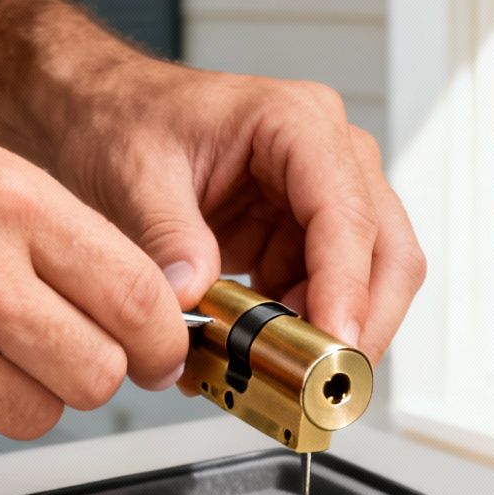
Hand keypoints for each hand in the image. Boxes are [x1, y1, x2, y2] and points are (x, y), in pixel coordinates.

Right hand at [0, 130, 187, 451]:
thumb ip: (61, 233)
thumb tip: (146, 305)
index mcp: (8, 204)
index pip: (138, 298)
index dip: (160, 337)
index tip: (157, 348)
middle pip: (99, 374)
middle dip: (91, 370)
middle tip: (61, 349)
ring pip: (40, 416)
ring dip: (22, 393)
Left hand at [48, 58, 424, 359]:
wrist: (106, 114)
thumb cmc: (128, 118)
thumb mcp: (135, 174)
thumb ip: (167, 236)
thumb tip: (191, 298)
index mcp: (298, 122)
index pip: (347, 213)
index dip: (347, 286)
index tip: (333, 343)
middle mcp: (329, 156)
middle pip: (387, 251)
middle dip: (365, 323)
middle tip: (327, 379)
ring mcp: (321, 199)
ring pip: (367, 281)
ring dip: (330, 333)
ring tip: (278, 372)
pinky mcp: (301, 237)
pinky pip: (322, 296)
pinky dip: (298, 332)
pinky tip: (258, 353)